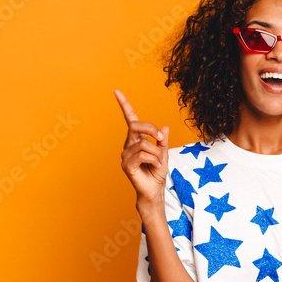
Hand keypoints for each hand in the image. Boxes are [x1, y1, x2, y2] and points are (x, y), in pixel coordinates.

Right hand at [116, 88, 168, 205]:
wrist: (154, 190)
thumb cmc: (156, 172)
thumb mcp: (164, 153)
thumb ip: (163, 141)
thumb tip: (164, 127)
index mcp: (136, 139)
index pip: (130, 119)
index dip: (124, 104)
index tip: (116, 91)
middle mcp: (128, 144)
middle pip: (137, 126)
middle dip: (152, 130)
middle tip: (162, 140)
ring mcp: (126, 155)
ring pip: (144, 144)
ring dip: (157, 153)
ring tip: (159, 163)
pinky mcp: (127, 165)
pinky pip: (143, 154)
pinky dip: (154, 160)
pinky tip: (155, 167)